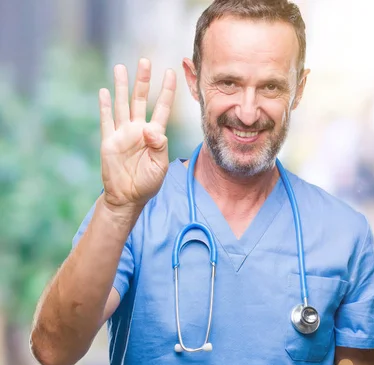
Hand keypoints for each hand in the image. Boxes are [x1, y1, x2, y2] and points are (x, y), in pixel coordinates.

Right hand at [99, 58, 175, 209]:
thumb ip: (159, 146)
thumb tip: (150, 128)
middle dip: (143, 81)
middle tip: (145, 61)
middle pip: (140, 99)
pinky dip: (105, 106)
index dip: (166, 91)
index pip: (162, 107)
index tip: (171, 73)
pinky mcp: (109, 141)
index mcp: (155, 134)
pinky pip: (106, 120)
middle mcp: (138, 129)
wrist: (127, 197)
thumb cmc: (147, 183)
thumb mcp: (159, 166)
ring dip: (121, 86)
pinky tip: (105, 91)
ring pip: (122, 104)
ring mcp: (122, 134)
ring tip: (121, 67)